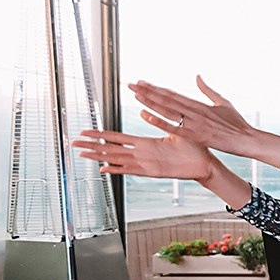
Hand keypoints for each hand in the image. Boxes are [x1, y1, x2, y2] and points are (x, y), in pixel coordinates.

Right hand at [72, 127, 214, 181]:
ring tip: (82, 154)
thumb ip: (162, 119)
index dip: (101, 134)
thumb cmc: (193, 147)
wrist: (206, 162)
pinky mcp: (153, 171)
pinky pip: (132, 170)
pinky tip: (104, 169)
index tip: (86, 130)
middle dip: (92, 145)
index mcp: (146, 143)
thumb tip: (150, 108)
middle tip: (74, 142)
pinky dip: (118, 169)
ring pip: (116, 159)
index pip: (117, 137)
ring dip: (99, 157)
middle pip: (111, 148)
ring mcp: (145, 163)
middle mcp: (142, 153)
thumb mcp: (174, 130)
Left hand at [129, 77, 255, 154]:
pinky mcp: (196, 136)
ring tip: (135, 94)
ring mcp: (195, 123)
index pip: (173, 93)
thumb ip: (207, 90)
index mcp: (200, 104)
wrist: (247, 139)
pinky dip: (161, 122)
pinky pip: (174, 128)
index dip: (156, 87)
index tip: (143, 82)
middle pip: (167, 99)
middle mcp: (195, 111)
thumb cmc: (237, 124)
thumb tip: (197, 76)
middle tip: (131, 84)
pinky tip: (147, 116)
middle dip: (148, 91)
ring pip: (168, 110)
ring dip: (150, 102)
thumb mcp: (223, 102)